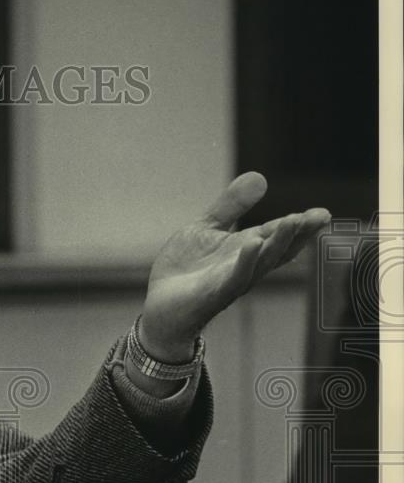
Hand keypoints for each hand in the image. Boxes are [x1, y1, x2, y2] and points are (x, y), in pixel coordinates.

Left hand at [140, 172, 329, 361]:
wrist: (159, 305)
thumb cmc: (186, 269)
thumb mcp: (208, 228)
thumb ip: (232, 205)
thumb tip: (260, 176)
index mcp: (246, 249)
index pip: (276, 234)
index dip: (300, 224)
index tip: (322, 213)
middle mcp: (245, 266)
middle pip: (277, 249)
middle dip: (298, 233)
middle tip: (319, 217)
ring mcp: (231, 281)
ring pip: (261, 263)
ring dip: (277, 243)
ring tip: (291, 222)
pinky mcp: (213, 294)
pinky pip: (234, 278)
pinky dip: (245, 262)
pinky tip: (252, 244)